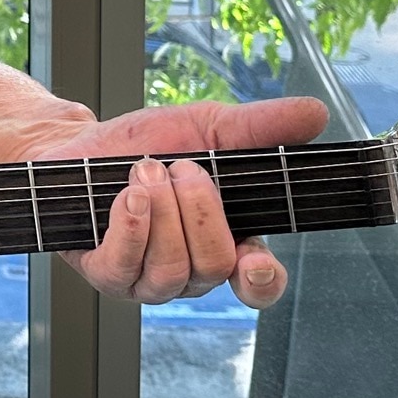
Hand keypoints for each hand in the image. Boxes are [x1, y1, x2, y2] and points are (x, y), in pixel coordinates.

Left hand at [33, 96, 327, 307]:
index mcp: (227, 243)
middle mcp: (191, 271)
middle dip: (198, 209)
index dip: (261, 279)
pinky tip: (129, 195)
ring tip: (145, 171)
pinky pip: (126, 268)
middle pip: (214, 264)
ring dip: (162, 211)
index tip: (253, 259)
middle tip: (178, 166)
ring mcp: (148, 280)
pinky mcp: (107, 276)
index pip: (258, 283)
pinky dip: (133, 226)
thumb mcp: (208, 126)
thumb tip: (317, 114)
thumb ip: (260, 127)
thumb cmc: (147, 144)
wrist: (80, 144)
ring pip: (173, 269)